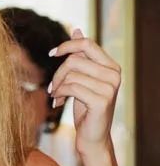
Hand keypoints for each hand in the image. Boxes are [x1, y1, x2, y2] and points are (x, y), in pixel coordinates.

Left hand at [48, 28, 120, 155]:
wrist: (92, 136)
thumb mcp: (82, 78)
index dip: (67, 46)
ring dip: (57, 86)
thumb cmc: (85, 106)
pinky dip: (59, 94)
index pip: (87, 44)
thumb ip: (81, 56)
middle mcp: (114, 74)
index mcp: (111, 66)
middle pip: (74, 60)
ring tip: (56, 96)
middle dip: (57, 74)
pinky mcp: (102, 100)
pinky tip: (58, 103)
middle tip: (52, 88)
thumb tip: (77, 30)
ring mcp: (110, 87)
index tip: (52, 54)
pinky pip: (71, 87)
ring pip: (71, 75)